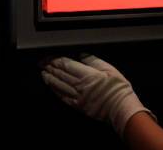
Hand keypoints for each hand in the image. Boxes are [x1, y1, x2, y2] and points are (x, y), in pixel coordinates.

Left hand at [40, 54, 156, 137]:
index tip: (49, 56)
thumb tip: (81, 55)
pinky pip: (63, 97)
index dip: (56, 60)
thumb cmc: (118, 88)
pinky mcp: (78, 106)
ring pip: (59, 86)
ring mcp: (77, 97)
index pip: (67, 65)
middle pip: (61, 74)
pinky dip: (55, 91)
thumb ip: (94, 61)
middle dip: (49, 67)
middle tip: (42, 62)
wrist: (121, 107)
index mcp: (87, 75)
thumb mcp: (110, 68)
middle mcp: (80, 86)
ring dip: (49, 78)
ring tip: (43, 73)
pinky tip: (51, 87)